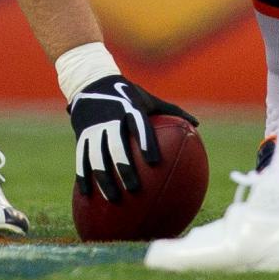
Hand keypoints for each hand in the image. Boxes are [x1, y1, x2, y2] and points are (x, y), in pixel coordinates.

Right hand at [70, 75, 191, 205]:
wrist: (89, 80)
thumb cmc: (126, 93)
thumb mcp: (147, 98)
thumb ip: (171, 110)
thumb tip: (197, 125)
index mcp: (129, 108)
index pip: (139, 127)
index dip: (146, 143)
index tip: (154, 162)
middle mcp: (109, 118)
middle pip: (115, 146)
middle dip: (124, 168)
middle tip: (134, 189)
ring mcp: (93, 127)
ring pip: (96, 156)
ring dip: (103, 179)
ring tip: (113, 199)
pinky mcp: (81, 134)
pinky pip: (81, 157)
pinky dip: (83, 176)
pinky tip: (86, 195)